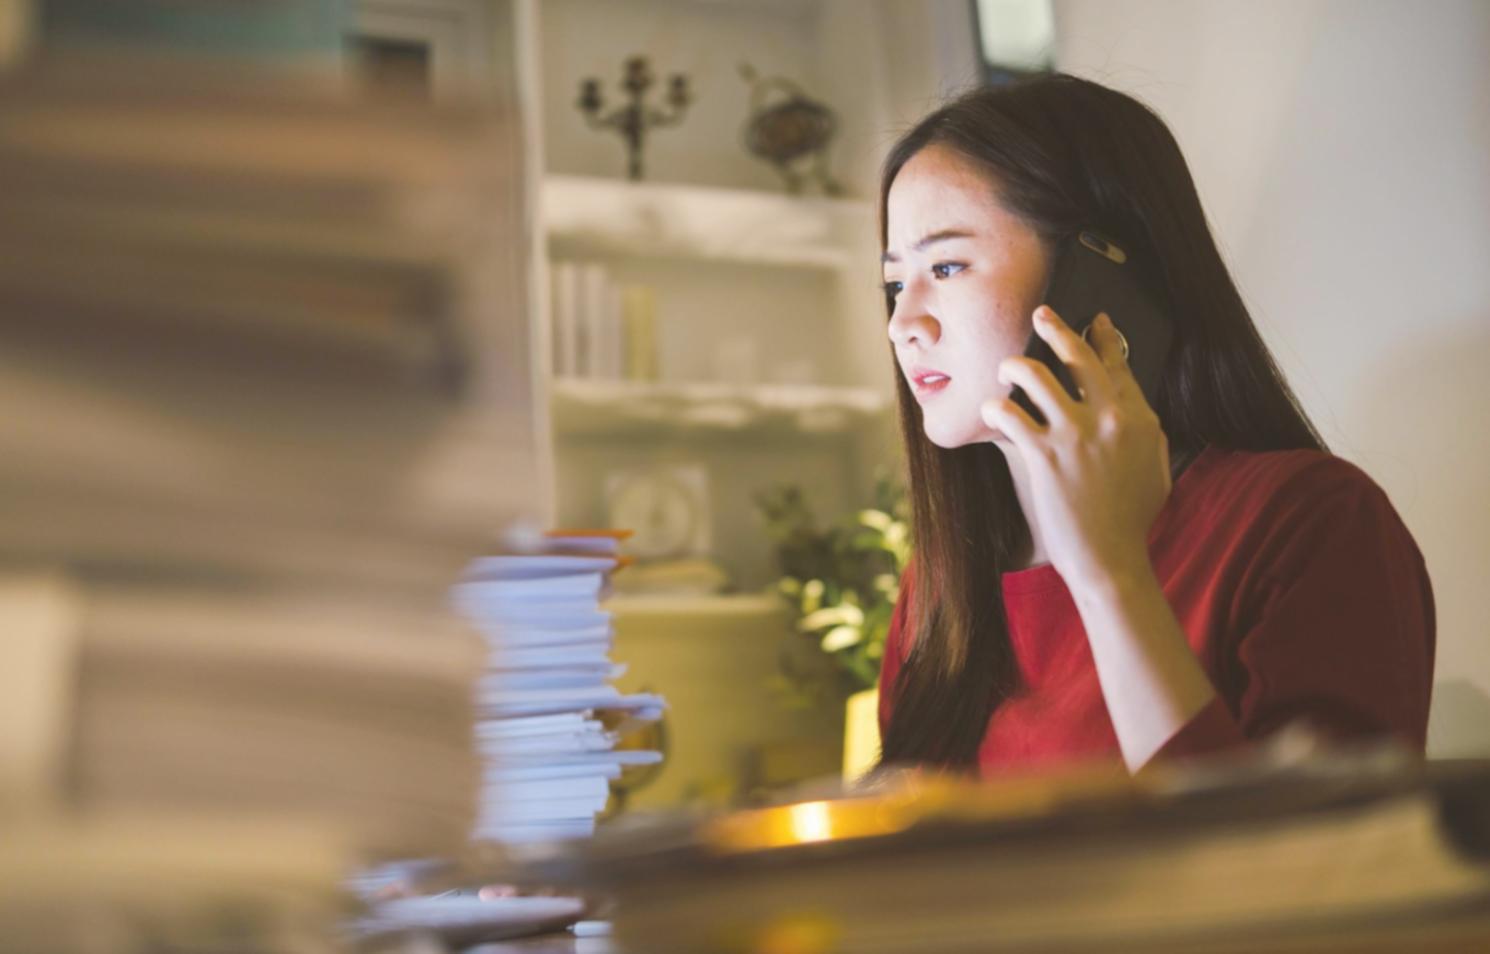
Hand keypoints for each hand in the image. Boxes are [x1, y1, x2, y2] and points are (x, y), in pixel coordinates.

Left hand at [981, 306, 1170, 591]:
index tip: (1093, 320)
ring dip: (1015, 366)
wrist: (1111, 559)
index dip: (1102, 337)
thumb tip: (1136, 408)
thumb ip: (1146, 434)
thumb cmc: (1131, 521)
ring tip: (1004, 368)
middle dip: (1056, 329)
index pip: (1117, 365)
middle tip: (1040, 314)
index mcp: (1140, 420)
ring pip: (1036, 376)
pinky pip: (1011, 413)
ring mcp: (1076, 435)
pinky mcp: (1045, 455)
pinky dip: (996, 407)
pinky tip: (991, 408)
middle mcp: (1109, 419)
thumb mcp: (1155, 469)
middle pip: (1079, 357)